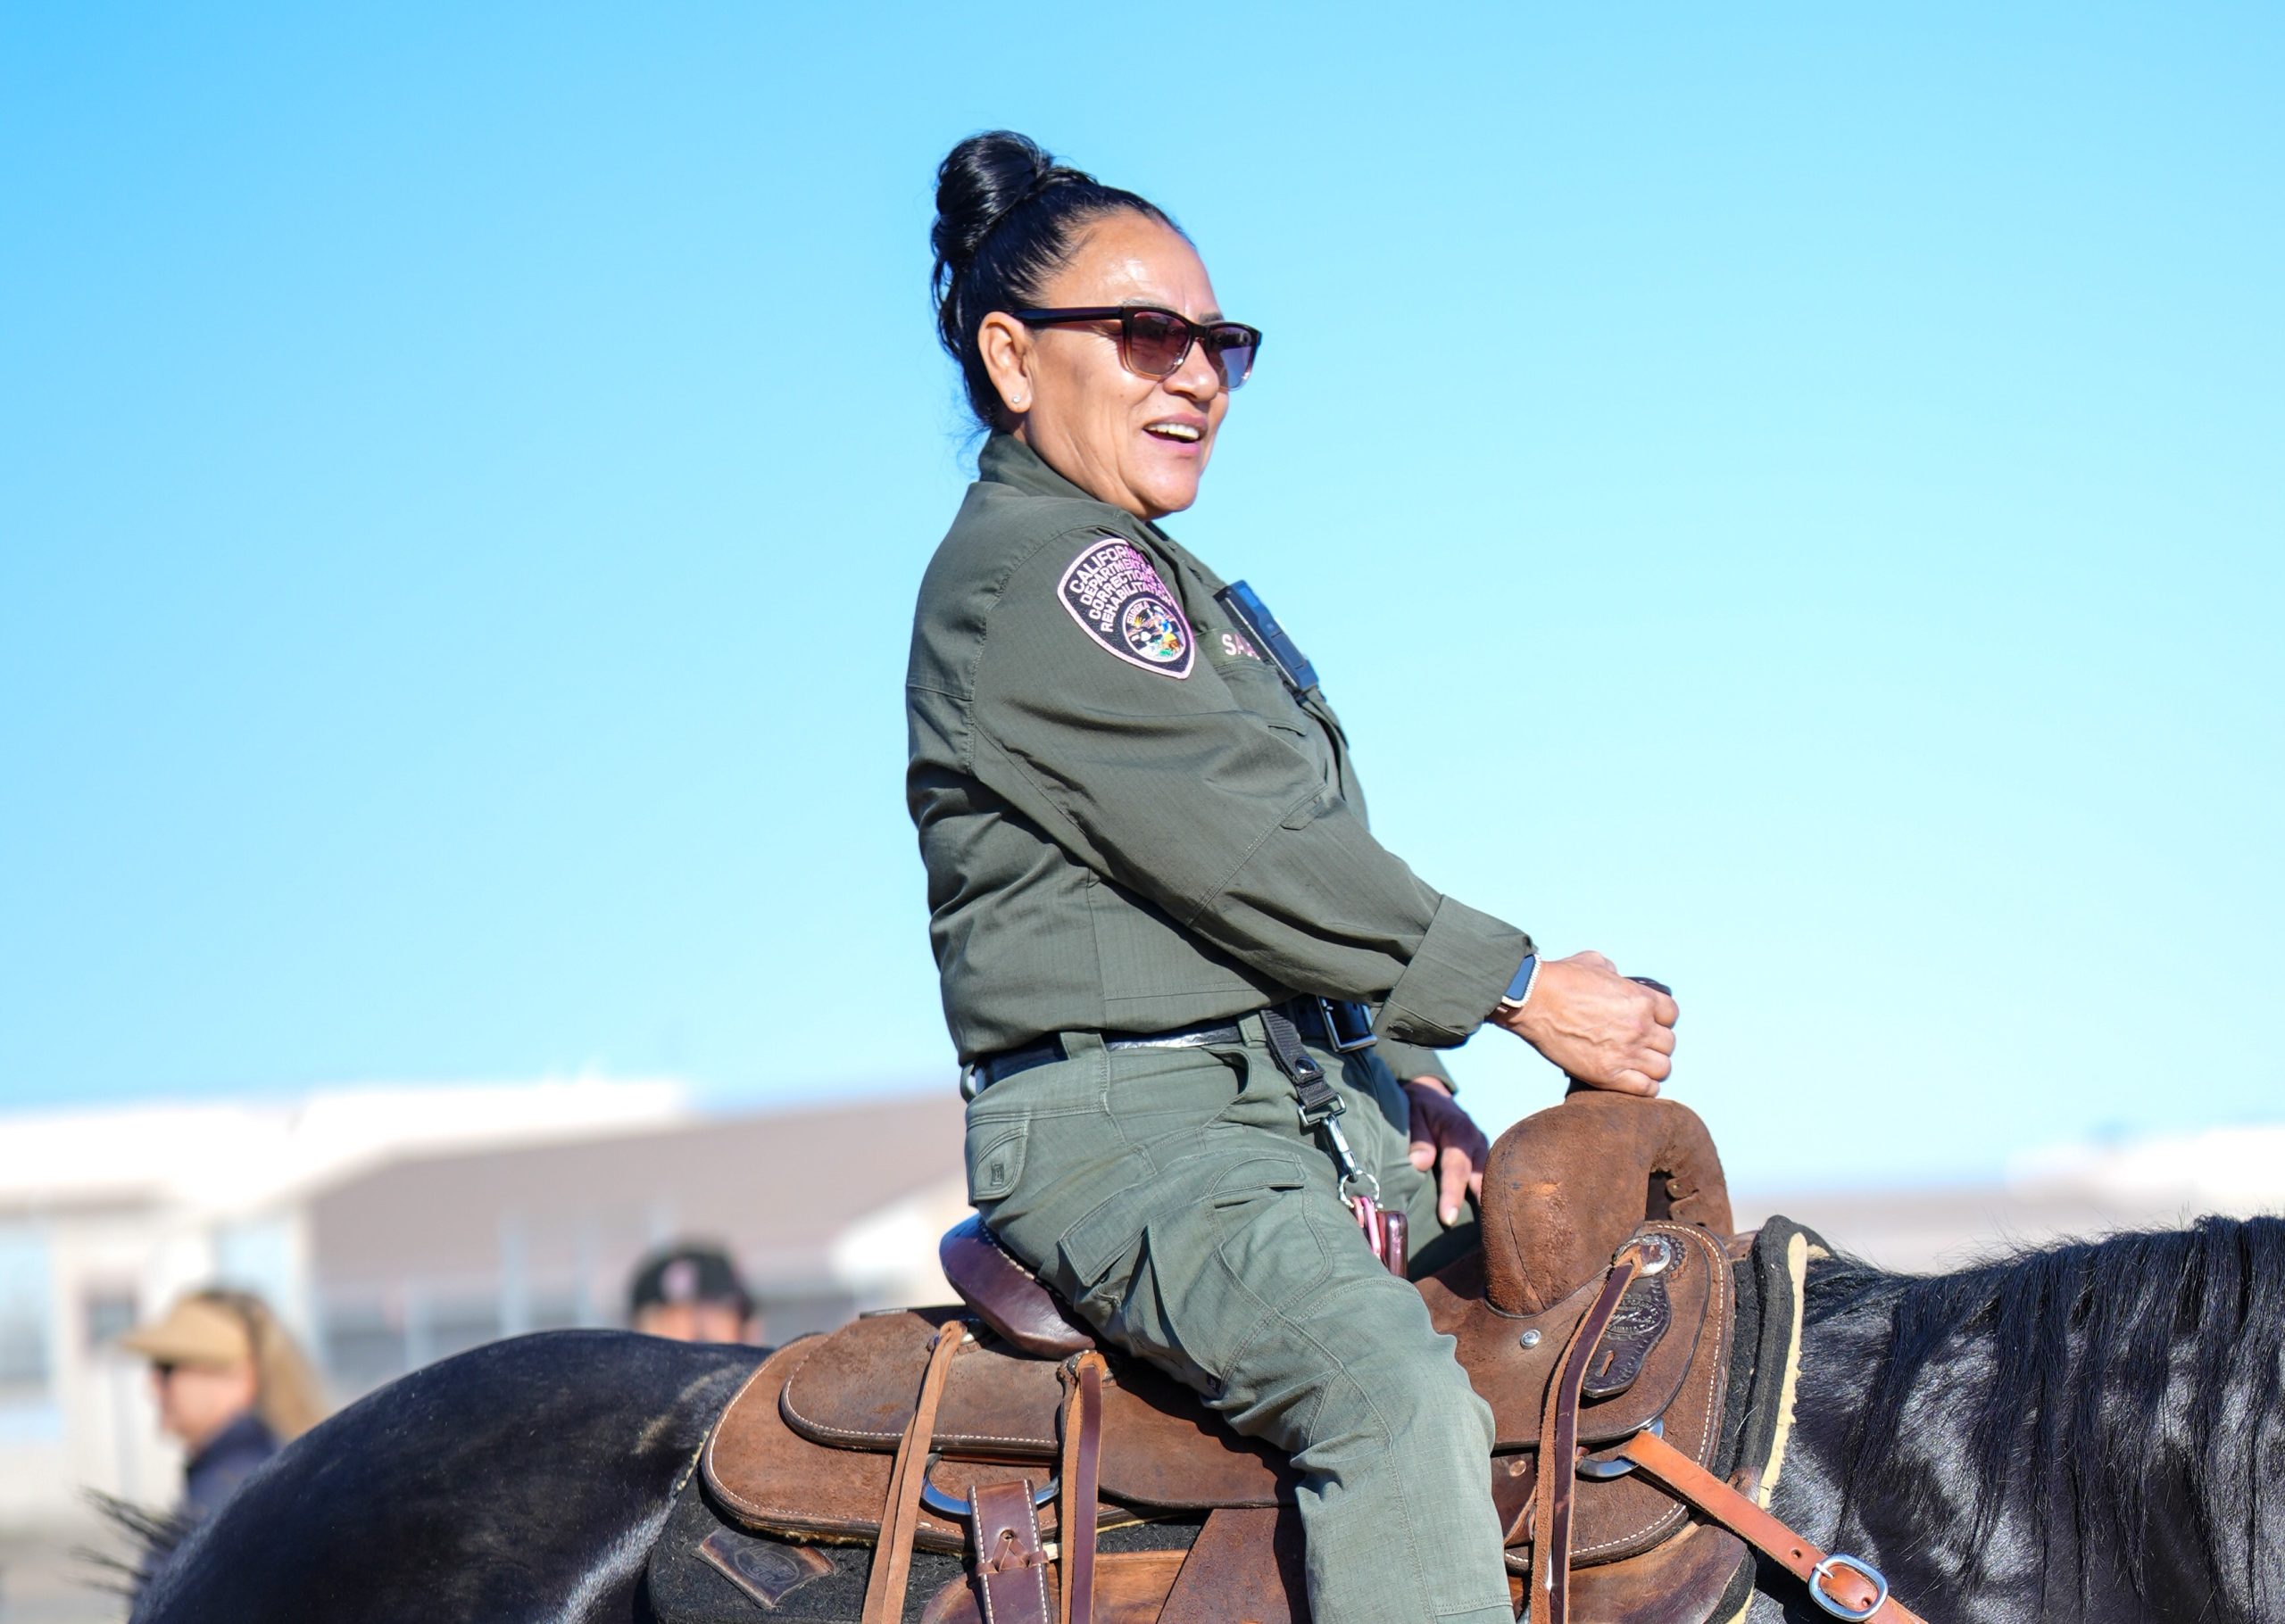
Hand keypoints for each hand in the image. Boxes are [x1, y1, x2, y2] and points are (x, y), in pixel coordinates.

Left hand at [1402, 1077, 1489, 1225]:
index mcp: (1459, 1132)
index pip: (1457, 1167)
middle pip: (1483, 1180)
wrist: (1432, 1094)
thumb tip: (1420, 1164)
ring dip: (1491, 1208)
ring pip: (1492, 1183)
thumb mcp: (1412, 1113)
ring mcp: (1485, 1153)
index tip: (1448, 1219)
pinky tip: (1491, 1226)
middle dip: (1482, 1208)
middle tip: (1483, 1240)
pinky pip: (1491, 1183)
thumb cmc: (1418, 1107)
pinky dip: (1491, 1202)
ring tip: (1492, 1239)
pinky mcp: (1485, 1161)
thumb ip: (1417, 1138)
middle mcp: (1478, 1143)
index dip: (1453, 1193)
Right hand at [1493, 951, 1678, 1094]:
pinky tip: (1630, 1079)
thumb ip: (1615, 974)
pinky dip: (1643, 1086)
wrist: (1533, 1001)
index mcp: (1641, 999)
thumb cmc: (1559, 979)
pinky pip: (1646, 1089)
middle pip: (1669, 1044)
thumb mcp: (1595, 962)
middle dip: (1654, 1043)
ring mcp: (1625, 1053)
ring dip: (1651, 1066)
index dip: (1660, 1018)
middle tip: (1637, 1043)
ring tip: (1634, 1063)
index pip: (1672, 1014)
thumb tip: (1617, 979)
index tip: (1647, 1022)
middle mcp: (1639, 1027)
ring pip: (1662, 1068)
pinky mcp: (1608, 1075)